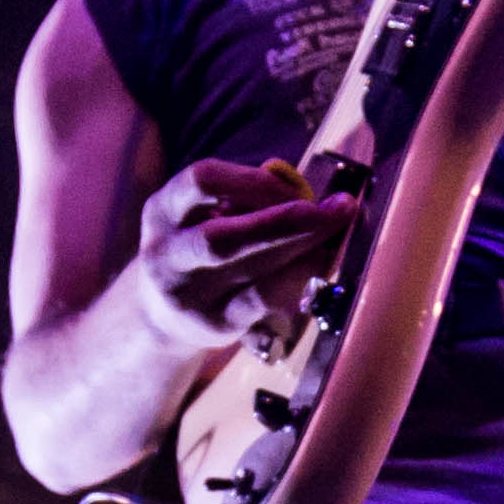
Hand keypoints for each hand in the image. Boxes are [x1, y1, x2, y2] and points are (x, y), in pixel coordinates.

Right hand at [132, 154, 359, 349]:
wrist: (163, 314)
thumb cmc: (199, 248)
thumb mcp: (203, 214)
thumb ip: (245, 198)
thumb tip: (304, 189)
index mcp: (162, 211)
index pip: (202, 181)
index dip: (255, 180)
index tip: (295, 186)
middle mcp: (167, 254)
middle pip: (225, 236)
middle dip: (289, 220)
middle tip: (340, 208)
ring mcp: (188, 294)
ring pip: (250, 269)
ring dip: (304, 247)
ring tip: (337, 233)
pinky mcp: (216, 323)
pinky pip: (265, 298)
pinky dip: (299, 276)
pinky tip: (321, 261)